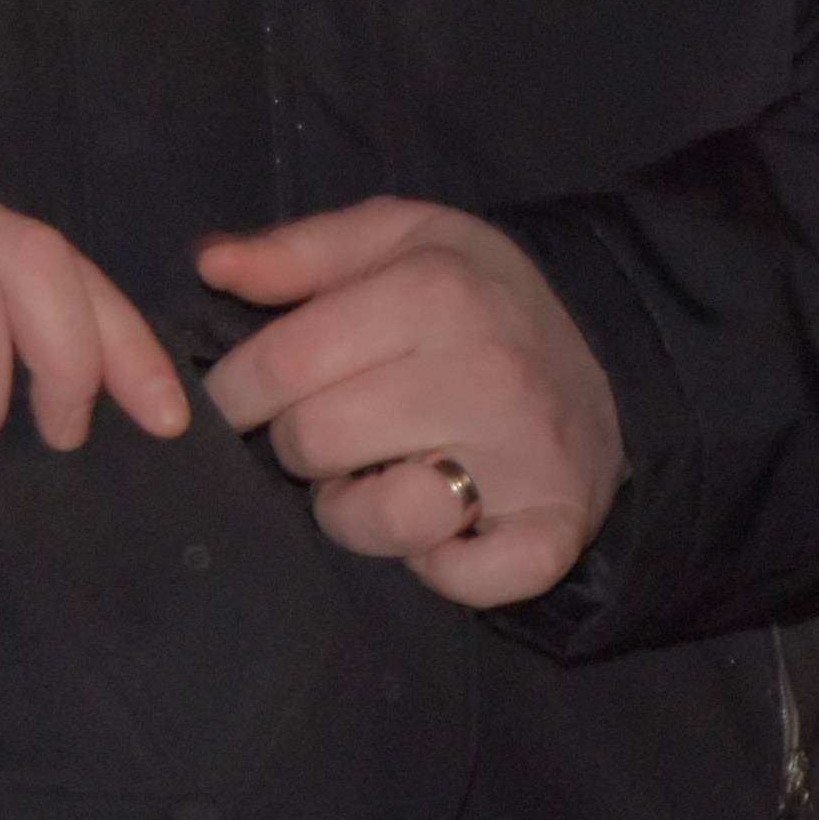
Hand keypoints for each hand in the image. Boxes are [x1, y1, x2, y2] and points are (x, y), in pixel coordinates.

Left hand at [191, 200, 622, 610]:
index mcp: (435, 292)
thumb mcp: (400, 239)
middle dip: (298, 443)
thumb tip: (209, 264)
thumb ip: (300, 250)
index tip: (237, 401)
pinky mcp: (552, 531)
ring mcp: (524, 459)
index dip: (235, 393)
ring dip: (355, 512)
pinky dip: (439, 570)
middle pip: (312, 442)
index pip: (280, 365)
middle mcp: (484, 373)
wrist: (608, 357)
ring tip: (377, 476)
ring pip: (377, 519)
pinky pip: (462, 581)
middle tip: (333, 429)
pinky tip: (441, 530)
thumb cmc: (478, 298)